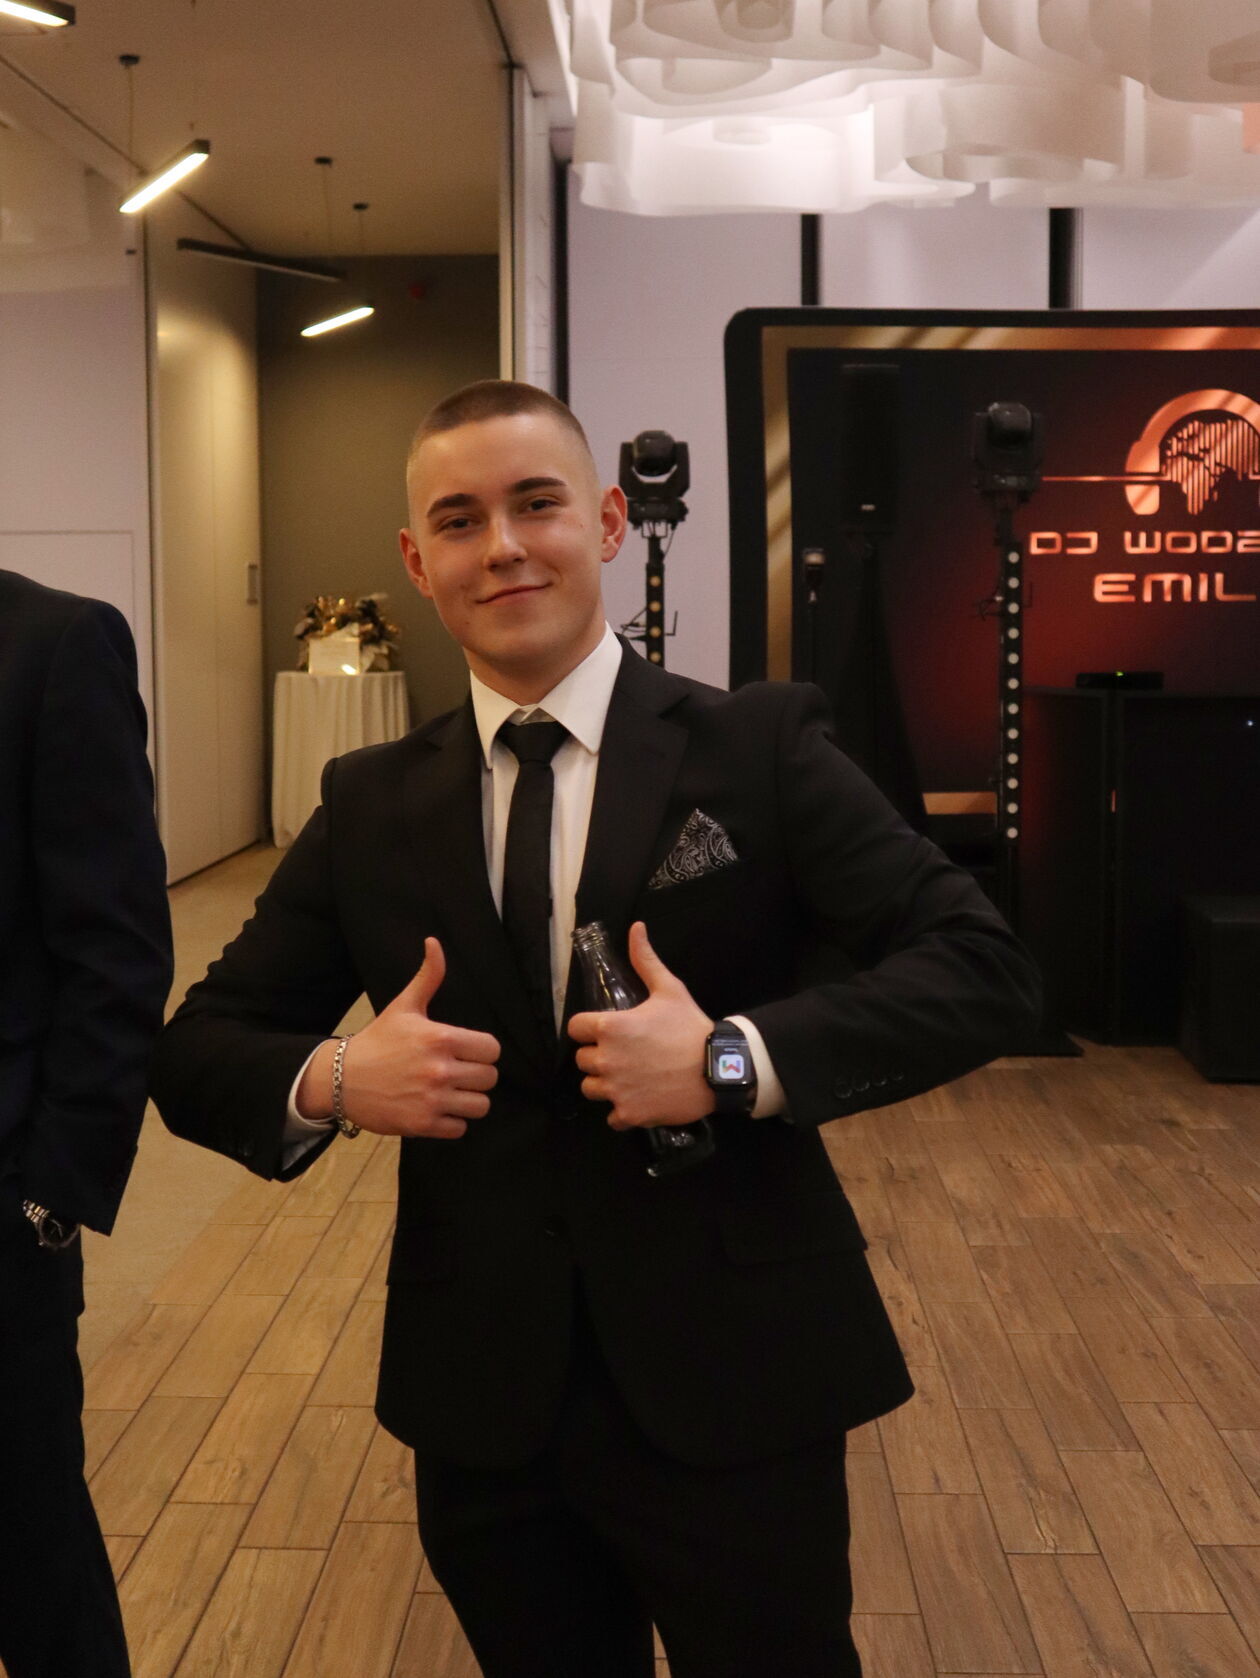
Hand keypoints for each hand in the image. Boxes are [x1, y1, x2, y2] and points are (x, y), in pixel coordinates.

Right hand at [297, 938, 498, 1138]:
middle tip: (458, 1073)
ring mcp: (432, 1099)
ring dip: (468, 1101)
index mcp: (441, 1038)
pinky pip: (460, 1128)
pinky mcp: (422, 1124)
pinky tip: (436, 1108)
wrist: (340, 1079)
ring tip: (452, 1093)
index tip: (468, 1053)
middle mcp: (439, 1070)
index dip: (483, 1051)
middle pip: (489, 1078)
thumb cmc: (377, 1041)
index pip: (492, 1050)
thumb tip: (434, 942)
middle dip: (477, 1076)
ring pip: (480, 1106)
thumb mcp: (404, 1006)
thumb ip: (428, 976)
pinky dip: (452, 1122)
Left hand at [568, 922, 714, 1130]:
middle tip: (626, 1054)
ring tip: (629, 1078)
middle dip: (599, 1057)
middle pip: (582, 1060)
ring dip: (605, 1084)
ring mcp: (616, 1089)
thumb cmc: (690, 1027)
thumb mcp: (670, 989)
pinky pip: (611, 1116)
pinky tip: (639, 1099)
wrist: (718, 1069)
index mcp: (610, 1027)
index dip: (589, 1029)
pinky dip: (622, 1111)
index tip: (606, 1031)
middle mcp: (606, 1059)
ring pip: (591, 1088)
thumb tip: (635, 928)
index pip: (575, 1029)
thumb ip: (645, 960)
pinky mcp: (629, 1113)